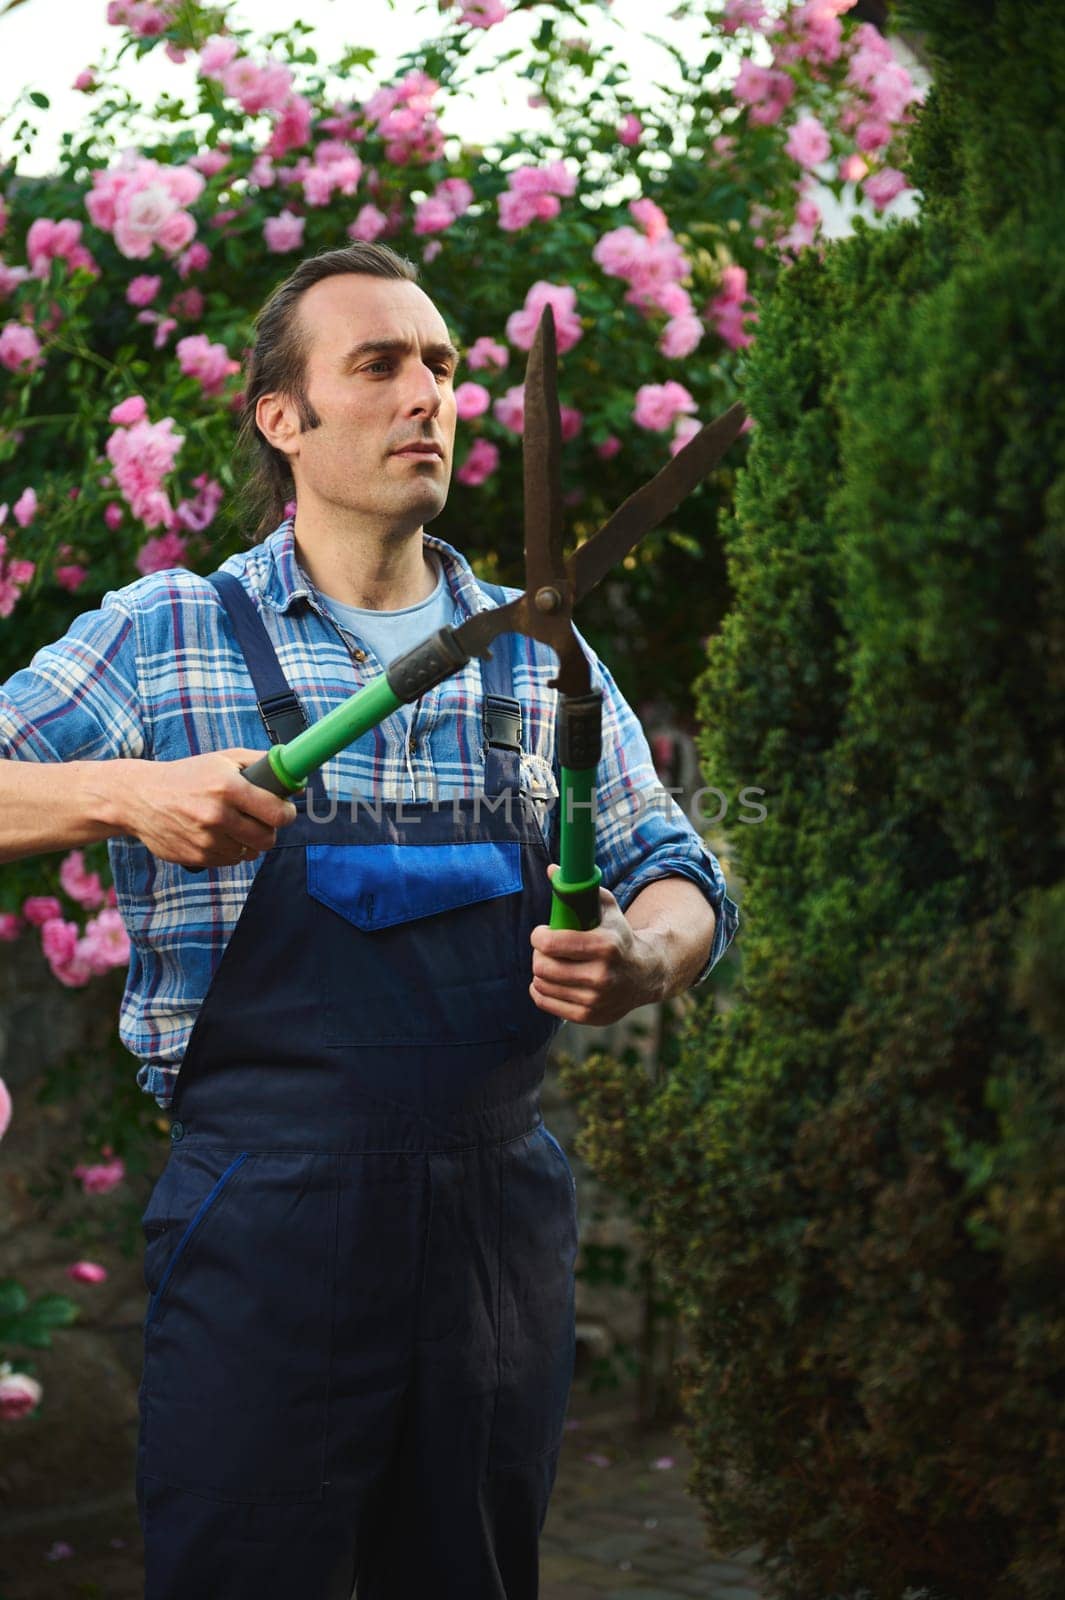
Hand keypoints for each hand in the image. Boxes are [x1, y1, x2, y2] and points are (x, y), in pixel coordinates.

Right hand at [120, 748, 298, 869]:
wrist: (140, 797)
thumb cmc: (188, 775)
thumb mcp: (223, 759)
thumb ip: (262, 765)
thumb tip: (296, 782)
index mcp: (227, 787)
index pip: (277, 813)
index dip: (287, 813)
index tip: (284, 810)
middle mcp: (217, 815)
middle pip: (268, 838)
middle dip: (270, 830)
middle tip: (262, 820)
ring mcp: (206, 840)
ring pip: (250, 852)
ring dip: (248, 841)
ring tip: (233, 824)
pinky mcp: (196, 857)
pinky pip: (231, 861)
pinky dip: (230, 850)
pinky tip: (217, 834)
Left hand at [528, 863, 666, 1024]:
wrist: (646, 973)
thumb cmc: (618, 934)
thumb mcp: (607, 908)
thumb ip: (580, 888)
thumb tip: (551, 869)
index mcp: (605, 946)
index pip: (552, 944)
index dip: (539, 936)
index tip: (541, 933)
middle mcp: (601, 976)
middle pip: (543, 966)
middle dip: (538, 954)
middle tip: (544, 949)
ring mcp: (595, 1000)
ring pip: (542, 984)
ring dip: (540, 972)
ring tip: (549, 963)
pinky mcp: (589, 1016)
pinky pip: (546, 1002)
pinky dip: (541, 990)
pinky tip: (549, 981)